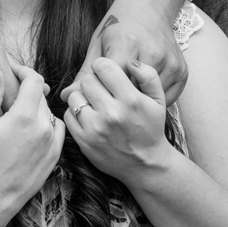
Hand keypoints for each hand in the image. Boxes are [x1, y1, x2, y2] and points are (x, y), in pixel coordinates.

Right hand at [0, 64, 65, 220]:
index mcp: (24, 116)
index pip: (33, 79)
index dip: (23, 70)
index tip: (12, 72)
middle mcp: (43, 126)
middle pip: (39, 93)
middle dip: (26, 89)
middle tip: (10, 93)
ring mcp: (52, 141)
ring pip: (47, 109)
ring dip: (35, 105)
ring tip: (17, 113)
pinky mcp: (55, 154)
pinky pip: (56, 126)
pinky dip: (46, 122)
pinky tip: (30, 128)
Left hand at [60, 0, 187, 106]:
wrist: (148, 8)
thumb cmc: (118, 26)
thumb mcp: (99, 45)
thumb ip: (86, 73)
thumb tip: (65, 97)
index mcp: (127, 44)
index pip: (112, 81)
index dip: (102, 91)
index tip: (98, 96)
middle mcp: (152, 53)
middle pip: (132, 93)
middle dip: (120, 100)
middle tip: (111, 101)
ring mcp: (171, 62)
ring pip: (151, 97)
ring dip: (139, 101)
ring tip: (128, 97)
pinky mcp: (182, 71)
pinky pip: (166, 97)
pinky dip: (154, 99)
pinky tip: (144, 93)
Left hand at [64, 57, 170, 182]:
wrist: (146, 164)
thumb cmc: (151, 127)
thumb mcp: (159, 99)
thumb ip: (148, 74)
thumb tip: (131, 61)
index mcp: (130, 100)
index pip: (103, 66)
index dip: (103, 66)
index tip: (107, 74)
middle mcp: (112, 114)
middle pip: (87, 80)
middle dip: (94, 81)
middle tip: (102, 90)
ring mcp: (96, 129)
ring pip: (74, 96)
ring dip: (83, 97)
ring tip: (95, 104)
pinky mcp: (84, 142)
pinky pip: (68, 115)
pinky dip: (76, 113)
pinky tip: (89, 116)